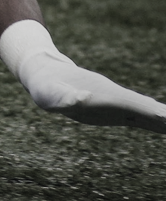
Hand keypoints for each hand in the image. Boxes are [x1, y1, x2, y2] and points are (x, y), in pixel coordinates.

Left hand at [4, 24, 165, 132]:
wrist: (46, 73)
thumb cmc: (46, 86)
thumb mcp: (50, 94)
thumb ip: (64, 98)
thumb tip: (78, 100)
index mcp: (105, 95)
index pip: (134, 105)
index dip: (152, 113)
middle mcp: (116, 98)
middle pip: (148, 109)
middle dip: (165, 118)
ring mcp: (117, 104)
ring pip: (147, 113)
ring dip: (164, 120)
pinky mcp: (114, 110)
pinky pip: (140, 118)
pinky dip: (155, 123)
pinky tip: (165, 127)